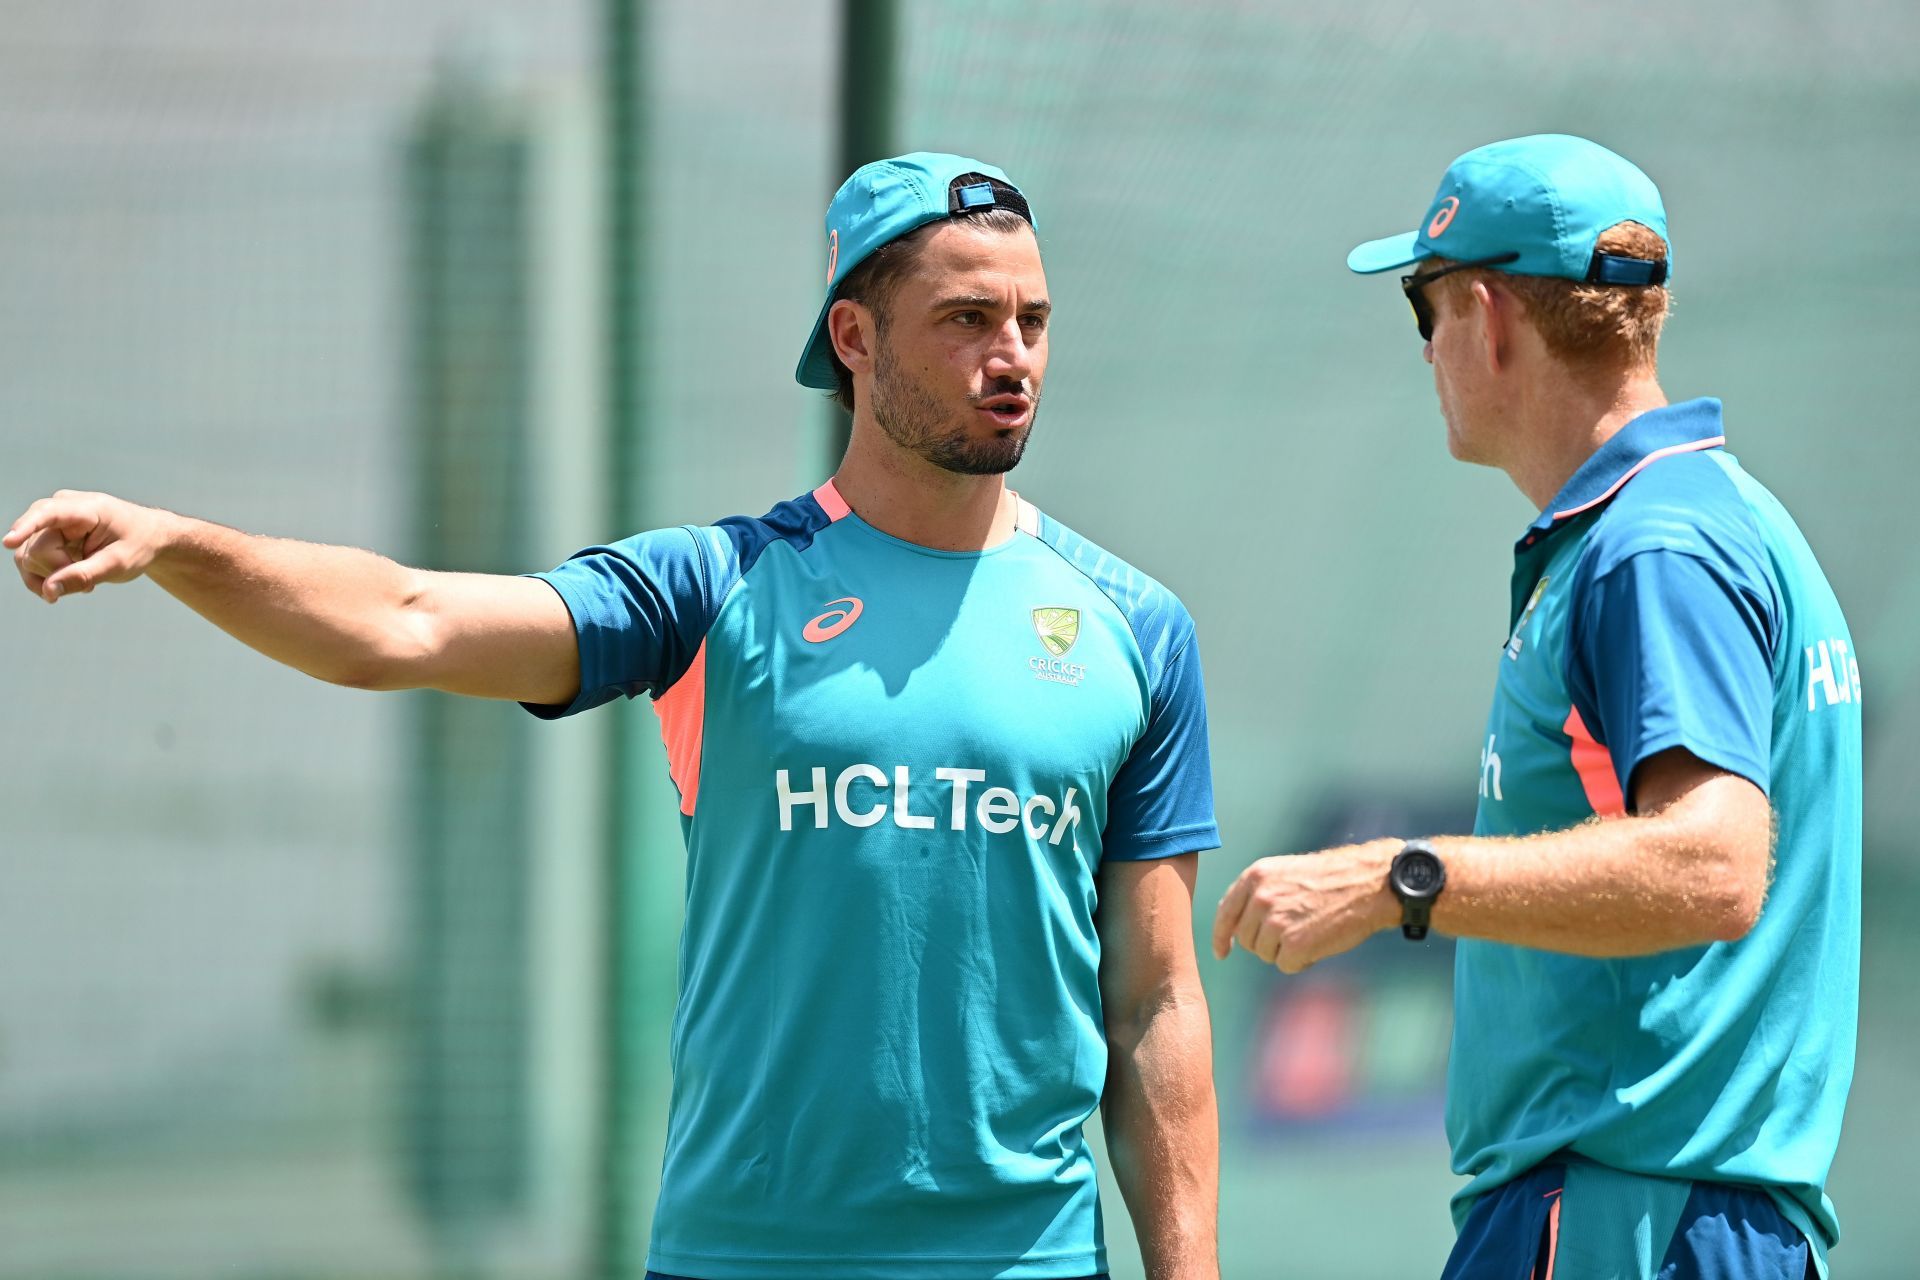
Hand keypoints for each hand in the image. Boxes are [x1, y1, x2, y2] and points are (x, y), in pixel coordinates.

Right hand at [6, 490, 170, 602]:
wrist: (146, 537)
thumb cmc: (138, 545)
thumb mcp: (118, 564)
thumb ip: (83, 576)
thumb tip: (48, 590)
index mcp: (87, 508)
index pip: (48, 514)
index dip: (26, 528)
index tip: (8, 542)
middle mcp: (61, 508)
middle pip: (36, 547)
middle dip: (58, 572)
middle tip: (89, 587)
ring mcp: (50, 520)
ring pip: (27, 556)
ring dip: (50, 577)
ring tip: (83, 584)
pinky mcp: (45, 534)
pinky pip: (28, 560)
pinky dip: (45, 577)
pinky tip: (65, 584)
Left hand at [1210, 839, 1399, 973]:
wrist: (1368, 884)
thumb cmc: (1330, 880)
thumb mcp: (1284, 874)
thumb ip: (1258, 895)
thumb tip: (1234, 927)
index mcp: (1255, 877)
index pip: (1225, 912)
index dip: (1221, 935)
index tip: (1222, 951)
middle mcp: (1260, 898)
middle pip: (1246, 938)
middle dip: (1265, 942)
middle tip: (1294, 931)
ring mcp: (1275, 922)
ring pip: (1265, 954)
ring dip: (1285, 951)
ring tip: (1310, 931)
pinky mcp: (1294, 944)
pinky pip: (1286, 965)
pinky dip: (1301, 961)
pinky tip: (1318, 943)